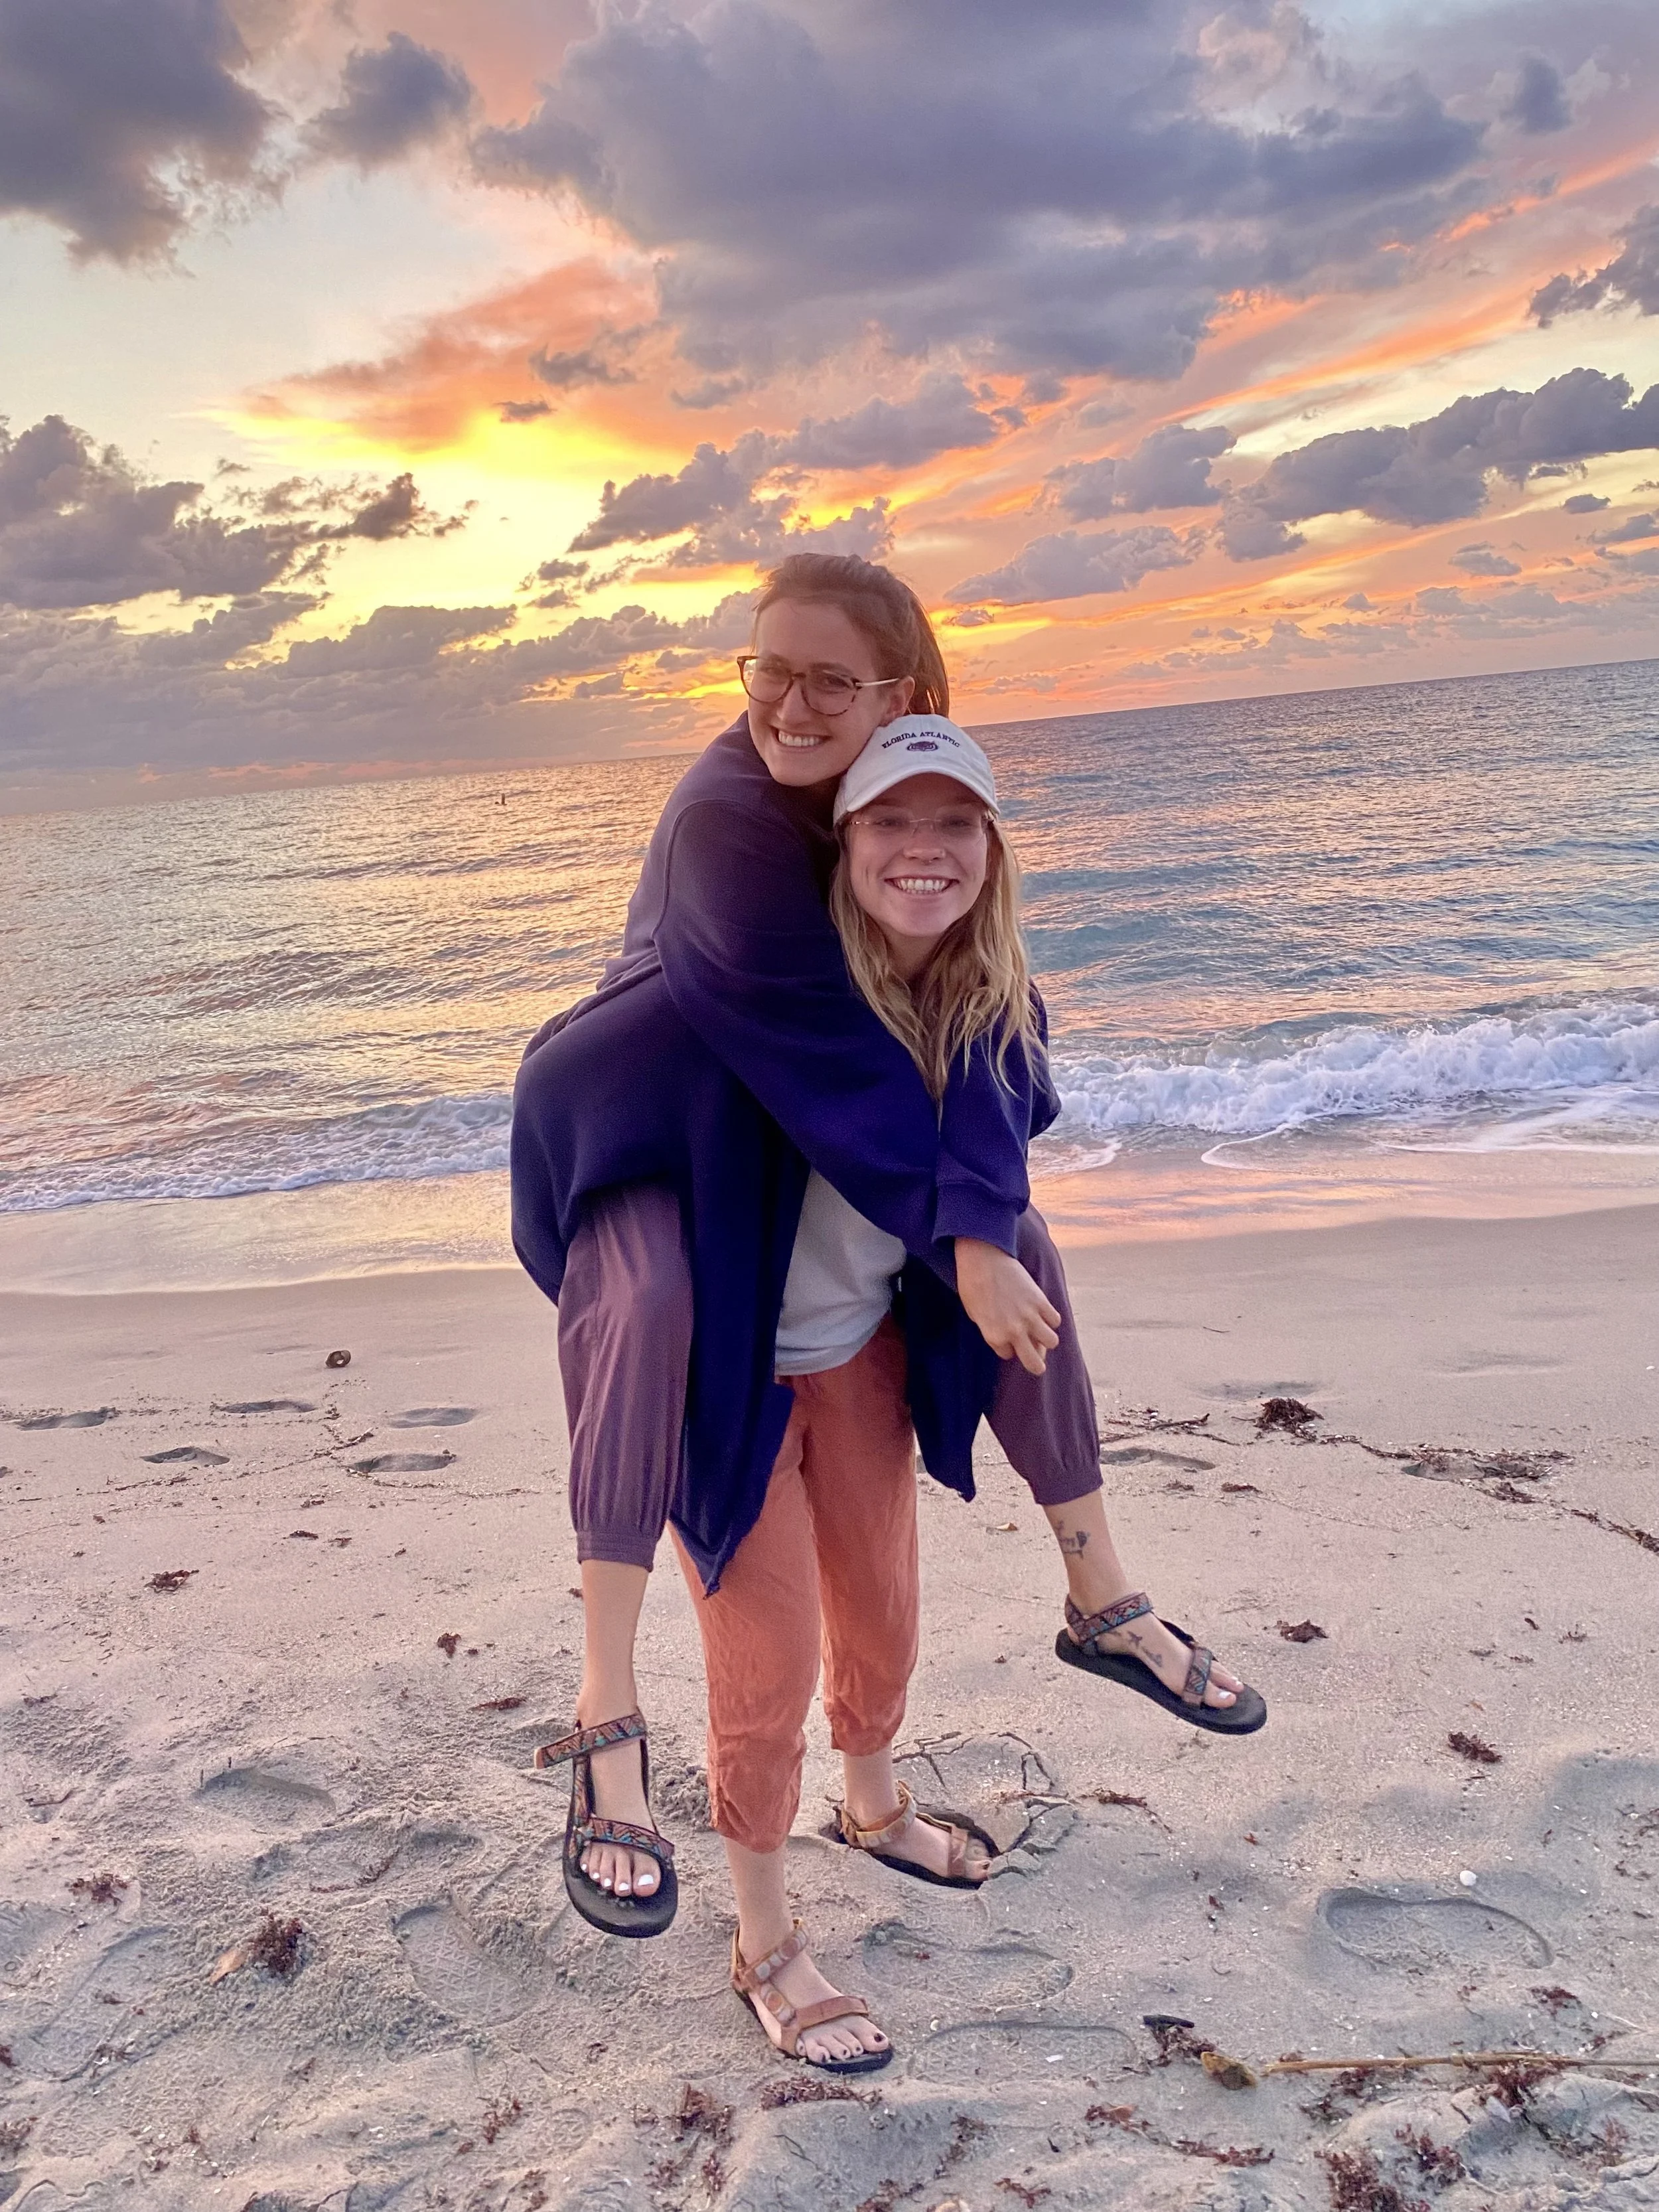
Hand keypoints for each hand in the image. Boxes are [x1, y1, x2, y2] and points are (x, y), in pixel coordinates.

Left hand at [954, 1238, 1061, 1374]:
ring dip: (1046, 1339)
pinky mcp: (1041, 1301)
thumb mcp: (974, 1314)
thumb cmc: (972, 1285)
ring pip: (1051, 1342)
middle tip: (1037, 1361)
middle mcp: (1014, 1331)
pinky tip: (1044, 1313)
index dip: (1008, 1347)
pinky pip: (1055, 1320)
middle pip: (1035, 1362)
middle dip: (1036, 1364)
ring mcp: (1030, 1316)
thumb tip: (1006, 1339)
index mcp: (994, 1336)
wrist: (983, 1259)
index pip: (1009, 1355)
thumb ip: (991, 1331)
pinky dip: (1051, 1319)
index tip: (1007, 1340)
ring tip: (1041, 1332)